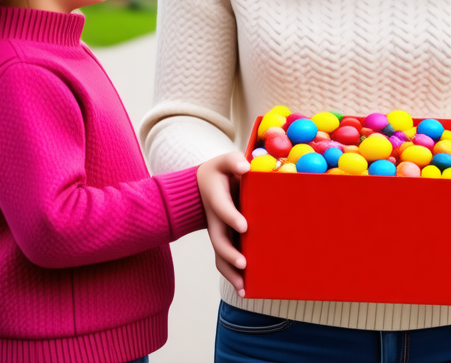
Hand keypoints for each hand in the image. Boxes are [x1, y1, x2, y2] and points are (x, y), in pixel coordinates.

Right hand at [197, 152, 248, 295]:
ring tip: (245, 288)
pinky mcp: (225, 241)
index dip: (231, 217)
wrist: (204, 187)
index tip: (244, 227)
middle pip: (218, 240)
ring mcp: (219, 233)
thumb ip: (233, 161)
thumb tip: (246, 167)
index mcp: (215, 198)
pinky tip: (247, 290)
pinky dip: (234, 276)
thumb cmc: (220, 173)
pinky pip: (226, 261)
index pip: (222, 208)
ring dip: (231, 272)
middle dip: (230, 253)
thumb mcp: (225, 161)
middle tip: (244, 264)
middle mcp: (215, 220)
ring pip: (220, 256)